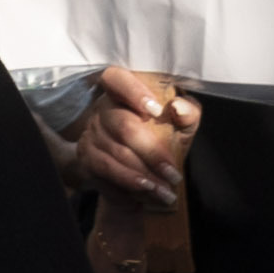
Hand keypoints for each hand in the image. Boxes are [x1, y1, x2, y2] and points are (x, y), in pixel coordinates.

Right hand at [63, 66, 195, 211]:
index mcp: (124, 92)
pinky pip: (107, 172)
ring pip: (116, 154)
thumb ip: (188, 113)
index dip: (134, 91)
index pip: (117, 78)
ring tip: (165, 192)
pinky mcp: (86, 157)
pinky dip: (129, 185)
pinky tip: (146, 193)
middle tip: (173, 174)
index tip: (157, 110)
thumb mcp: (180, 127)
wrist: (138, 177)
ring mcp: (91, 133)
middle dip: (153, 154)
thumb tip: (179, 108)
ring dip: (144, 177)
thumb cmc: (161, 142)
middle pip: (124, 127)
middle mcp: (102, 109)